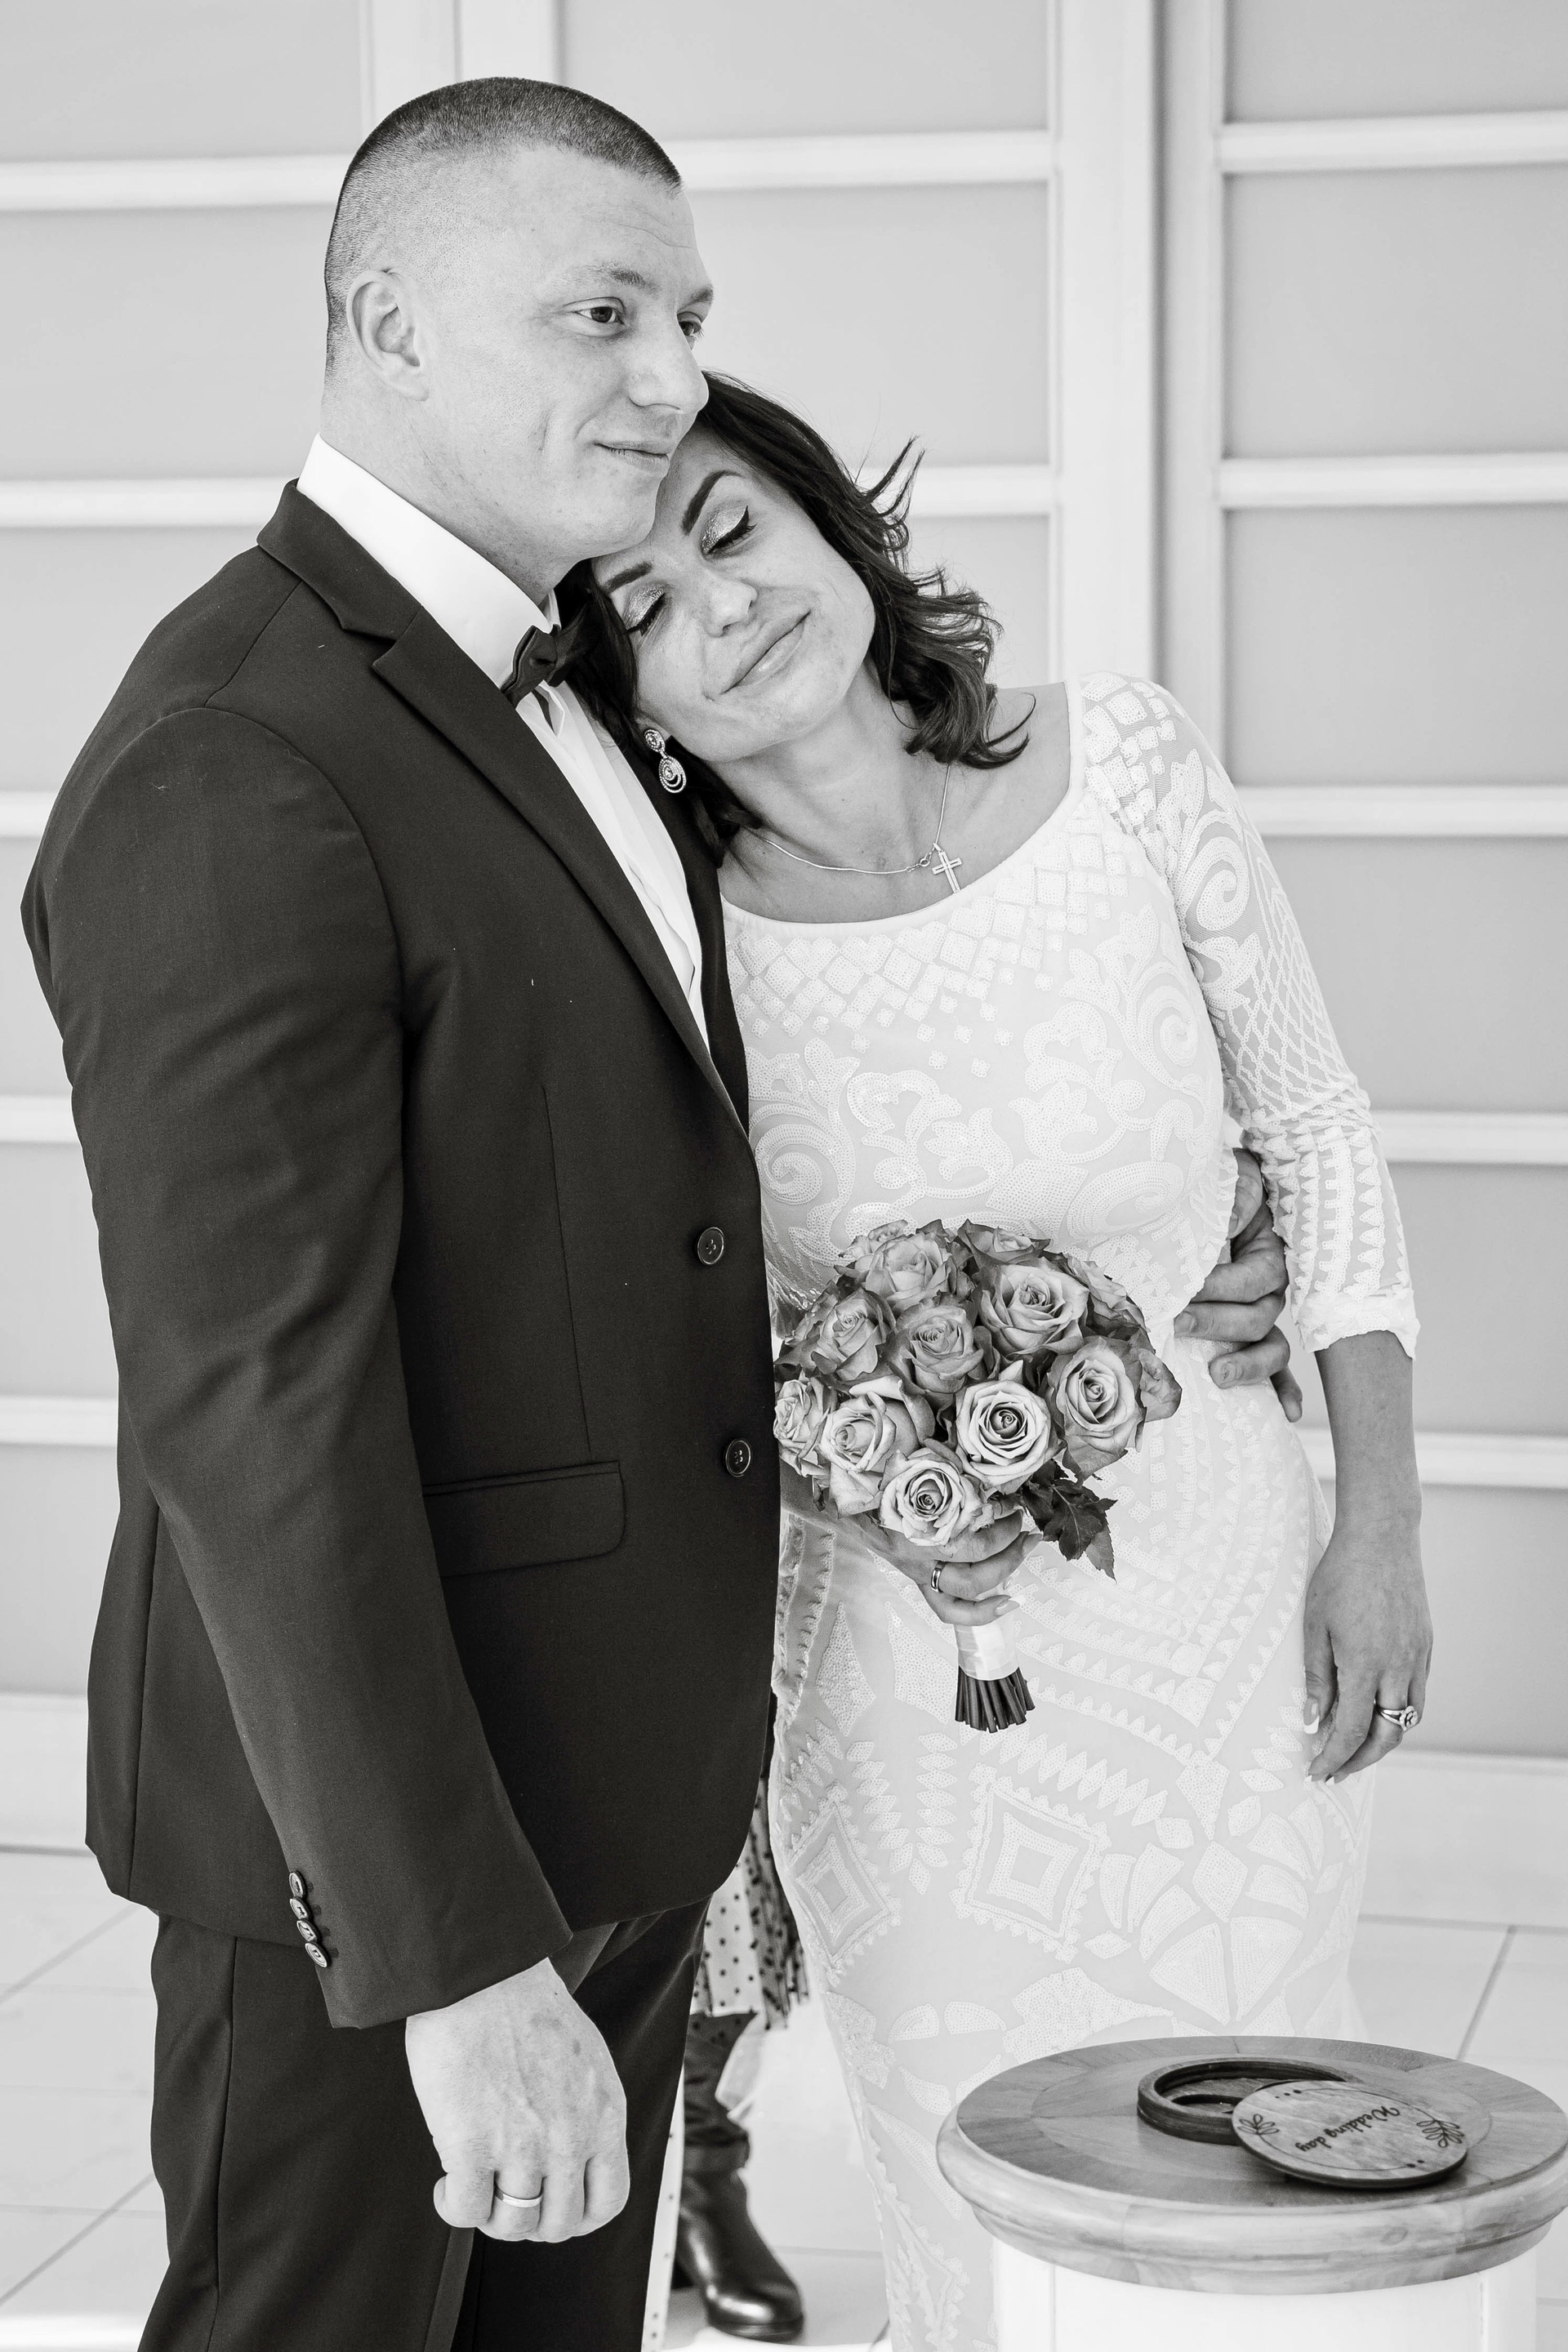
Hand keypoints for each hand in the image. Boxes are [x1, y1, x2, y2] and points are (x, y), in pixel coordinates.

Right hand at [405, 1957, 628, 2242]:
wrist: (484, 1974)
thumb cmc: (526, 2005)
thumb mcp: (587, 2060)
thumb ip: (587, 2111)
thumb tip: (574, 2155)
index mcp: (604, 2114)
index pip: (608, 2202)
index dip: (577, 2217)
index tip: (552, 2207)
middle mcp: (570, 2138)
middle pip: (558, 2224)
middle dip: (530, 2220)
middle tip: (505, 2196)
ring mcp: (521, 2146)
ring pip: (512, 2226)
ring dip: (489, 2216)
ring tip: (474, 2187)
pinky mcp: (470, 2146)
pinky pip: (465, 2211)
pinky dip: (453, 2207)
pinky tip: (446, 2184)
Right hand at [780, 1457, 1029, 1626]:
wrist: (835, 1489)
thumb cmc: (870, 1467)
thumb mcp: (905, 1449)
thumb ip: (935, 1447)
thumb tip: (970, 1435)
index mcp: (913, 1521)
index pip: (969, 1535)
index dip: (1000, 1521)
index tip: (1014, 1500)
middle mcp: (916, 1552)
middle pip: (976, 1564)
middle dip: (1010, 1545)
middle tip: (1026, 1524)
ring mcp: (917, 1569)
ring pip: (968, 1590)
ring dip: (1005, 1571)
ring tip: (1025, 1548)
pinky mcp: (918, 1579)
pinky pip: (949, 1609)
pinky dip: (980, 1614)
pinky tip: (1007, 1604)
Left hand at [1175, 1150, 1302, 1421]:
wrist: (1210, 1190)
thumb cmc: (1218, 1187)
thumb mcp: (1230, 1182)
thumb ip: (1233, 1201)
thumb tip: (1227, 1226)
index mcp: (1269, 1253)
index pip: (1255, 1280)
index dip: (1223, 1287)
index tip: (1187, 1287)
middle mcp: (1271, 1287)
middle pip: (1258, 1318)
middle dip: (1216, 1323)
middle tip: (1176, 1323)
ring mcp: (1262, 1312)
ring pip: (1269, 1346)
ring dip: (1246, 1365)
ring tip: (1215, 1375)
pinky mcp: (1250, 1331)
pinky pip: (1276, 1365)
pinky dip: (1284, 1389)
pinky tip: (1285, 1413)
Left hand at [1302, 1512, 1431, 1781]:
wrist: (1382, 1538)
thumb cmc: (1340, 1576)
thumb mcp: (1315, 1626)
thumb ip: (1315, 1678)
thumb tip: (1311, 1723)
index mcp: (1365, 1666)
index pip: (1351, 1731)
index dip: (1333, 1757)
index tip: (1316, 1771)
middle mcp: (1398, 1668)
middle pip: (1387, 1736)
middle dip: (1360, 1761)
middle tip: (1335, 1771)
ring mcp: (1416, 1658)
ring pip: (1408, 1719)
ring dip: (1383, 1741)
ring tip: (1354, 1748)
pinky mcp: (1425, 1646)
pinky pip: (1417, 1694)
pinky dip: (1398, 1713)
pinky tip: (1377, 1710)